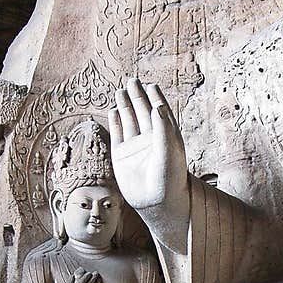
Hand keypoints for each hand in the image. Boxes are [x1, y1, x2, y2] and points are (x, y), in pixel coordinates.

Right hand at [108, 79, 189, 252]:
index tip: (151, 85)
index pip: (159, 110)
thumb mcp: (169, 150)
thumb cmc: (169, 177)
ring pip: (129, 120)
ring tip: (121, 90)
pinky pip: (117, 134)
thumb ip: (162, 128)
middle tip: (132, 80)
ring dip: (125, 105)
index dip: (155, 97)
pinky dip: (115, 122)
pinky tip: (113, 110)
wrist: (157, 202)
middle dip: (137, 96)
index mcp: (165, 134)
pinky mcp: (121, 156)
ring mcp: (135, 146)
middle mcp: (150, 138)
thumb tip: (157, 105)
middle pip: (142, 111)